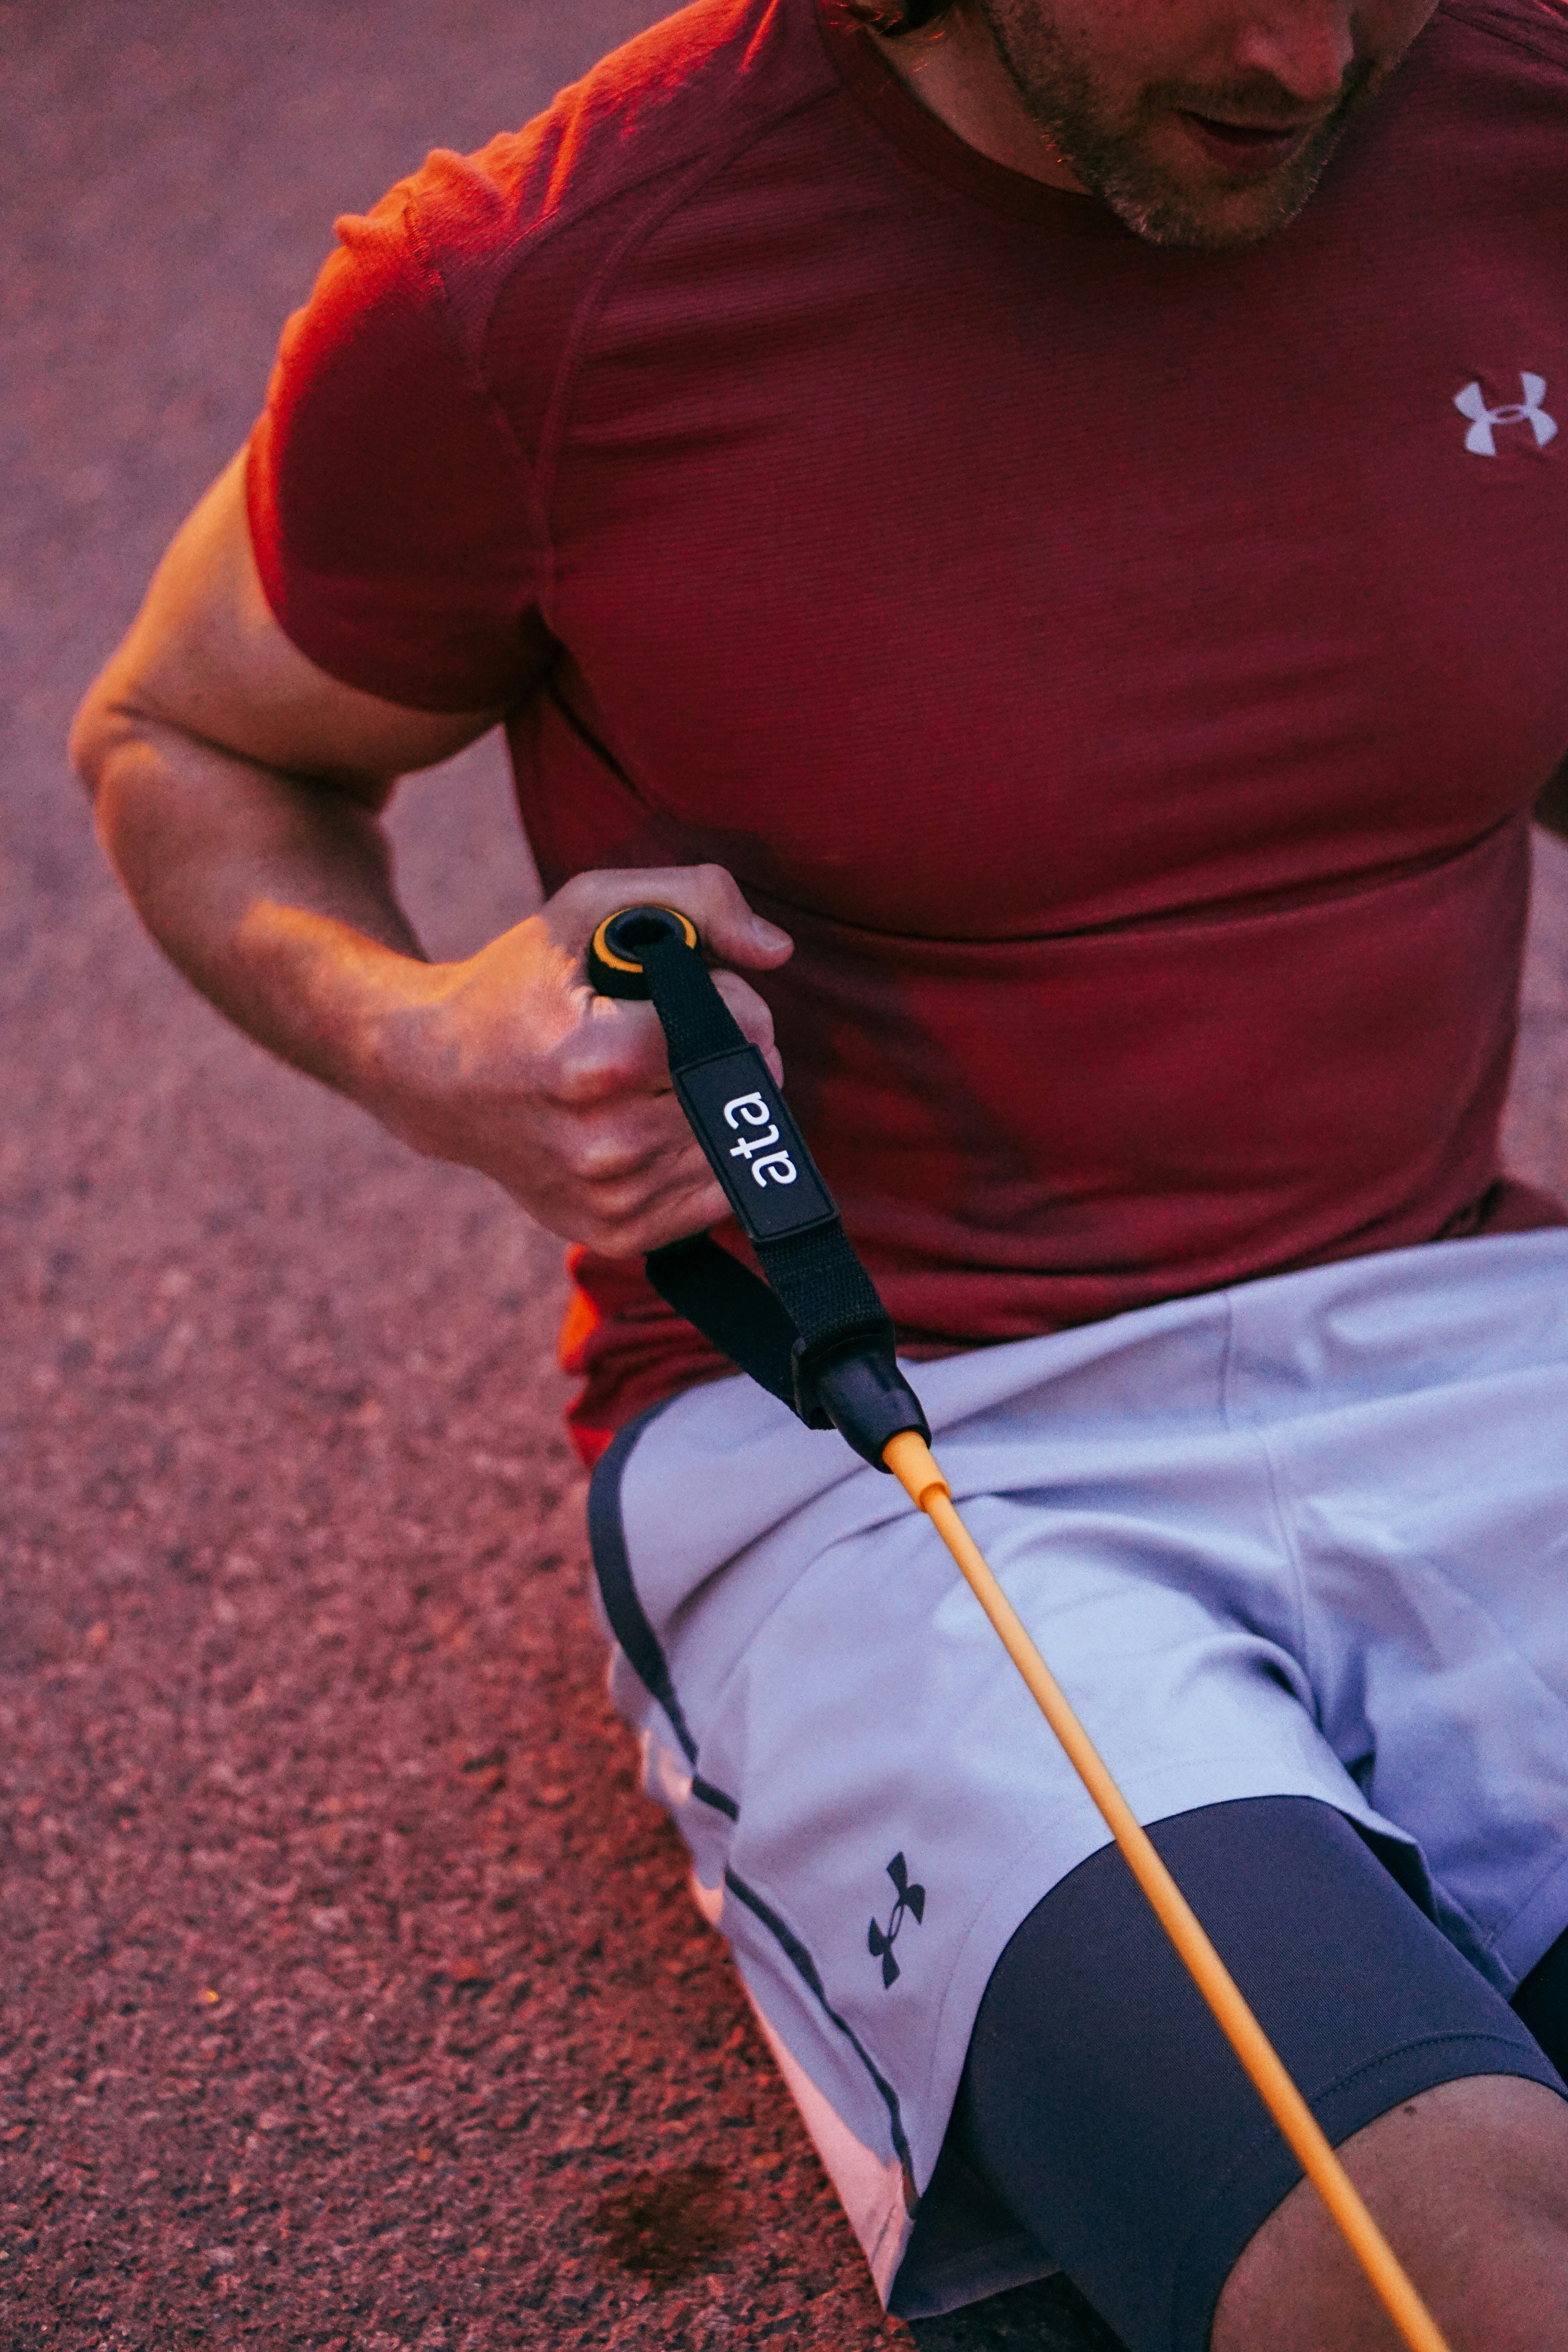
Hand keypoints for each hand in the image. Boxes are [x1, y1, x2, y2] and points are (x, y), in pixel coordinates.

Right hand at [374, 865, 793, 1256]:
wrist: (435, 1079)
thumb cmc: (519, 984)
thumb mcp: (589, 907)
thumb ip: (697, 898)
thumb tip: (778, 950)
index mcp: (599, 1061)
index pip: (742, 1029)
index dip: (729, 995)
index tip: (685, 988)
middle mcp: (608, 1143)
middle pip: (747, 1086)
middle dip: (731, 1047)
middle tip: (666, 1033)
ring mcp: (613, 1199)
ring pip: (738, 1142)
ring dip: (717, 1103)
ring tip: (652, 1076)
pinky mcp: (618, 1234)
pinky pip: (715, 1197)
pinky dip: (702, 1156)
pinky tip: (653, 1122)